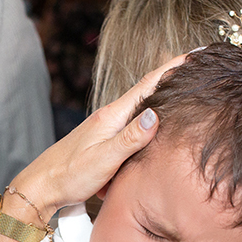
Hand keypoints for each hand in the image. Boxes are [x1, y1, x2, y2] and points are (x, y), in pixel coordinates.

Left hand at [10, 54, 186, 218]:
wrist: (41, 187)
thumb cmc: (69, 176)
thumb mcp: (103, 159)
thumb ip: (130, 138)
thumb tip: (156, 115)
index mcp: (112, 116)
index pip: (148, 85)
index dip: (173, 68)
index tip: (196, 54)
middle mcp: (110, 117)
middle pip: (148, 92)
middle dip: (173, 78)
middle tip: (200, 67)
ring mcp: (107, 128)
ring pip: (140, 111)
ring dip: (161, 99)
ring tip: (186, 90)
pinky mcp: (104, 141)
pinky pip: (132, 128)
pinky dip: (148, 124)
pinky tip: (157, 123)